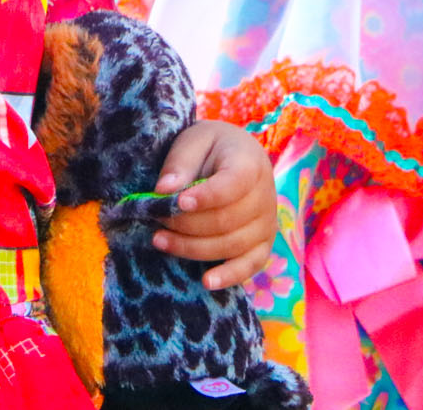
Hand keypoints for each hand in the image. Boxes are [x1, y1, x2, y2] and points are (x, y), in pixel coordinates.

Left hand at [149, 120, 278, 289]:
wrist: (234, 155)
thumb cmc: (210, 147)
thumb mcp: (192, 141)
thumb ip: (179, 163)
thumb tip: (164, 190)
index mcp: (250, 164)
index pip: (232, 185)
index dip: (204, 197)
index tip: (177, 202)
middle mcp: (265, 196)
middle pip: (226, 220)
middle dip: (186, 224)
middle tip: (155, 217)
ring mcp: (267, 224)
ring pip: (231, 245)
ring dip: (192, 248)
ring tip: (159, 240)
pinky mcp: (263, 244)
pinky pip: (250, 265)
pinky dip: (229, 276)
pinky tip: (206, 282)